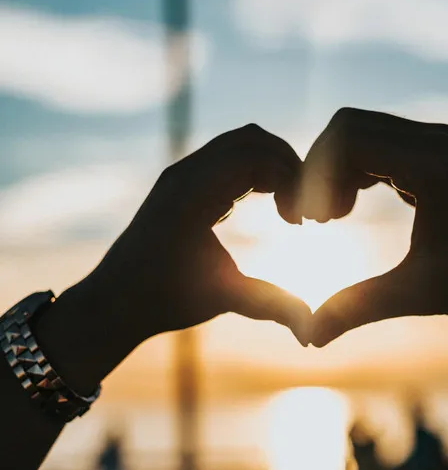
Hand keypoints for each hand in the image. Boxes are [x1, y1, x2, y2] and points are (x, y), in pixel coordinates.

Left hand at [35, 125, 310, 391]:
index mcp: (193, 196)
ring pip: (239, 143)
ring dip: (272, 164)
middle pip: (252, 139)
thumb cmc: (164, 300)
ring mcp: (181, 174)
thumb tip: (311, 330)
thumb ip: (270, 306)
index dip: (291, 181)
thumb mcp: (222, 300)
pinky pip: (226, 156)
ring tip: (287, 204)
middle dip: (287, 165)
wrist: (114, 300)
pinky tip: (265, 202)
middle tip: (302, 205)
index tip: (299, 222)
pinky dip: (254, 169)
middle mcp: (185, 175)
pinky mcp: (182, 180)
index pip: (256, 158)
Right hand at [293, 108, 447, 347]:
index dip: (315, 174)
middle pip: (350, 128)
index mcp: (429, 163)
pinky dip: (358, 170)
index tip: (313, 221)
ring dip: (339, 169)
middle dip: (321, 169)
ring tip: (333, 217)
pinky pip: (383, 146)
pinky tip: (353, 207)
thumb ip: (360, 307)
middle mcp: (433, 141)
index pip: (347, 137)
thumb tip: (310, 337)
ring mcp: (438, 145)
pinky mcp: (440, 157)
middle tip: (318, 220)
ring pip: (365, 134)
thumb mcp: (422, 292)